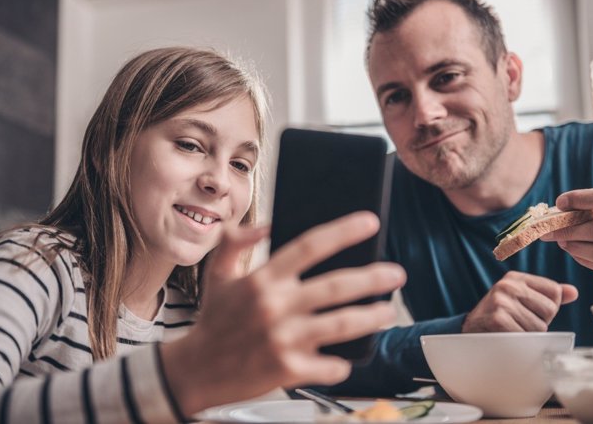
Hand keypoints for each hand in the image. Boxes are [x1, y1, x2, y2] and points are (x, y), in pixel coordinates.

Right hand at [163, 212, 405, 414]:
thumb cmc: (213, 321)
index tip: (370, 222)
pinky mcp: (288, 369)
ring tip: (387, 311)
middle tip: (396, 273)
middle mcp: (276, 306)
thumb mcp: (218, 273)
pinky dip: (343, 362)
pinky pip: (330, 365)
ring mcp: (284, 339)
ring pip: (342, 323)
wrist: (196, 370)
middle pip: (337, 285)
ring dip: (372, 316)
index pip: (311, 245)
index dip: (344, 231)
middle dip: (374, 277)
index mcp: (263, 279)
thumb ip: (237, 242)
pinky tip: (348, 358)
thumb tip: (265, 225)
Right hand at [462, 271, 577, 331]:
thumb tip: (573, 292)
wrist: (469, 331)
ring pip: (540, 326)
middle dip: (539, 322)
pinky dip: (521, 342)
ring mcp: (501, 301)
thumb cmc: (500, 316)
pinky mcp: (498, 319)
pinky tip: (508, 337)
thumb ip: (546, 295)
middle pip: (549, 309)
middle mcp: (508, 285)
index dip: (547, 308)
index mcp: (515, 277)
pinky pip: (527, 336)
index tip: (528, 311)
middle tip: (519, 323)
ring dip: (530, 334)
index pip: (554, 292)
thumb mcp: (521, 299)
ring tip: (513, 330)